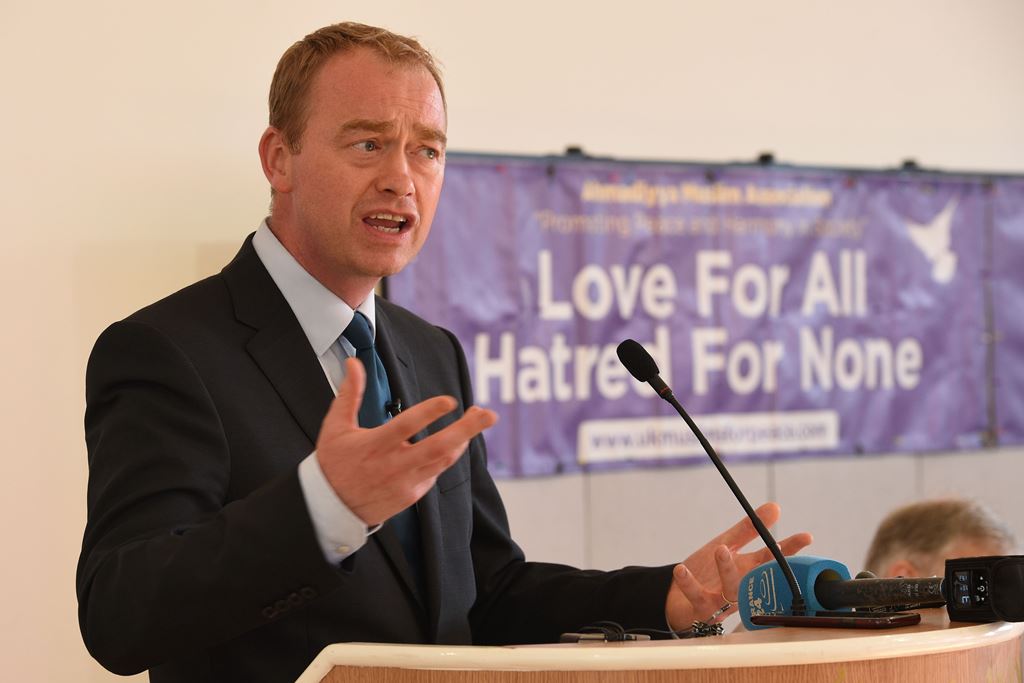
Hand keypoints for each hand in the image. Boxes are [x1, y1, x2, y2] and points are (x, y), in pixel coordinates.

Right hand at [316, 357, 497, 525]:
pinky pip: (435, 473)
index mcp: (375, 446)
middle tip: (489, 414)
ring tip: (477, 419)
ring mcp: (405, 483)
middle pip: (438, 447)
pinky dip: (445, 456)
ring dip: (463, 440)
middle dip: (467, 430)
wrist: (331, 509)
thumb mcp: (336, 427)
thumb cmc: (334, 463)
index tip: (450, 400)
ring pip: (443, 461)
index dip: (429, 412)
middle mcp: (393, 466)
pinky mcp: (412, 496)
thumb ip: (349, 394)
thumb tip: (354, 363)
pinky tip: (452, 442)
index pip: (406, 426)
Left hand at [665, 502, 812, 629]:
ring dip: (727, 569)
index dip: (789, 548)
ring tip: (721, 548)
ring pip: (732, 590)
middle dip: (767, 564)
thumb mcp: (726, 546)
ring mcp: (723, 600)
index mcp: (747, 570)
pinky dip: (689, 584)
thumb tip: (775, 507)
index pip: (771, 558)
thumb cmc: (706, 573)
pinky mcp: (702, 609)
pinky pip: (698, 597)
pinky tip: (682, 569)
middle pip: (759, 578)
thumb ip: (747, 529)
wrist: (677, 598)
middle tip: (771, 544)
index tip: (806, 536)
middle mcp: (739, 587)